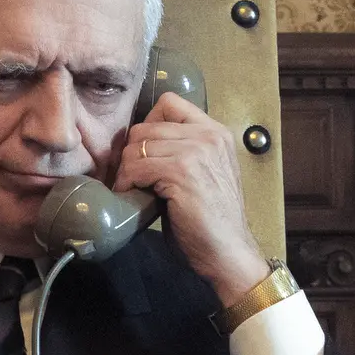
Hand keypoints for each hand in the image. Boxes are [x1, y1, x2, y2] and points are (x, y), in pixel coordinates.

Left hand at [109, 91, 269, 308]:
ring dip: (126, 170)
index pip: (169, 103)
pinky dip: (126, 182)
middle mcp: (209, 136)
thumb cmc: (212, 220)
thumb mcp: (204, 173)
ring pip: (137, 146)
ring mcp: (196, 152)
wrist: (228, 252)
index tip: (144, 151)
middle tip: (129, 177)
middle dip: (131, 152)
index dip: (148, 123)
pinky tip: (130, 195)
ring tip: (129, 188)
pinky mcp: (181, 173)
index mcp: (216, 133)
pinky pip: (136, 167)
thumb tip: (141, 143)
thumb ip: (183, 151)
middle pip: (147, 125)